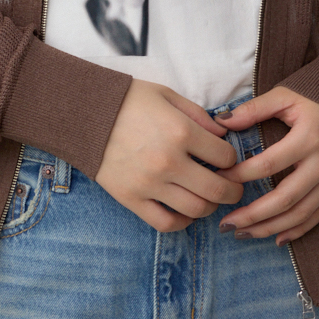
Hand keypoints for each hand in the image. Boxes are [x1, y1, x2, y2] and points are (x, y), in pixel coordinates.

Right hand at [95, 80, 243, 231]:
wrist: (86, 113)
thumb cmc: (129, 100)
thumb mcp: (167, 95)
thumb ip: (199, 114)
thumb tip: (222, 135)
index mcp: (181, 132)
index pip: (224, 157)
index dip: (231, 158)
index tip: (225, 158)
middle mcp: (169, 162)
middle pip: (217, 190)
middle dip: (233, 190)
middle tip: (233, 187)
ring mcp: (150, 184)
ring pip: (196, 210)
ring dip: (210, 206)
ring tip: (208, 197)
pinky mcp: (132, 199)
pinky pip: (166, 223)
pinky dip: (182, 222)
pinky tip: (185, 211)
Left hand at [214, 87, 318, 245]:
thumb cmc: (312, 100)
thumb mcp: (283, 96)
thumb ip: (253, 109)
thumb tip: (221, 122)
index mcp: (310, 137)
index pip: (270, 163)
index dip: (242, 174)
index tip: (219, 178)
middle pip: (286, 198)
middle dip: (253, 214)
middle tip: (227, 223)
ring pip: (300, 214)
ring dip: (270, 228)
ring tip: (242, 233)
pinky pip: (316, 217)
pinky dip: (296, 231)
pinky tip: (275, 238)